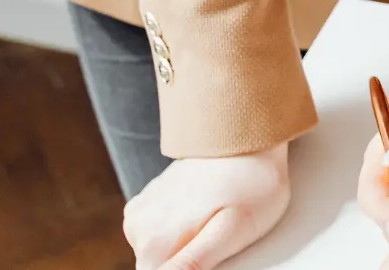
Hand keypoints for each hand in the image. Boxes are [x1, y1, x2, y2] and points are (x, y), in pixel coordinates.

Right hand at [123, 142, 292, 269]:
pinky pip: (158, 231)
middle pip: (159, 268)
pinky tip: (203, 211)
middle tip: (219, 237)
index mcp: (154, 242)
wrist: (246, 133)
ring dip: (183, 246)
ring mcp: (140, 211)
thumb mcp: (235, 229)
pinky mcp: (148, 201)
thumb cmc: (252, 182)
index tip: (212, 255)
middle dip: (188, 262)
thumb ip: (196, 262)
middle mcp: (137, 227)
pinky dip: (179, 229)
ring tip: (213, 222)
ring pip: (159, 252)